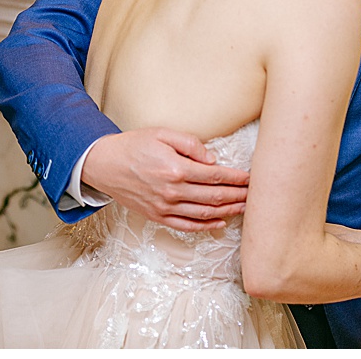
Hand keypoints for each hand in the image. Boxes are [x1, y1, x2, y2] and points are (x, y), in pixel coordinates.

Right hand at [81, 127, 249, 231]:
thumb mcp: (162, 134)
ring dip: (228, 211)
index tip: (251, 178)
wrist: (104, 164)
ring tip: (244, 207)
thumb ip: (190, 144)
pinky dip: (206, 226)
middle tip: (256, 194)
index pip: (216, 176)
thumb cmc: (133, 145)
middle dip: (238, 195)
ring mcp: (165, 207)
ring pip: (205, 213)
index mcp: (176, 169)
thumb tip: (213, 160)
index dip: (237, 178)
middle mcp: (172, 191)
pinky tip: (220, 222)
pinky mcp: (158, 216)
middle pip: (215, 196)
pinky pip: (187, 225)